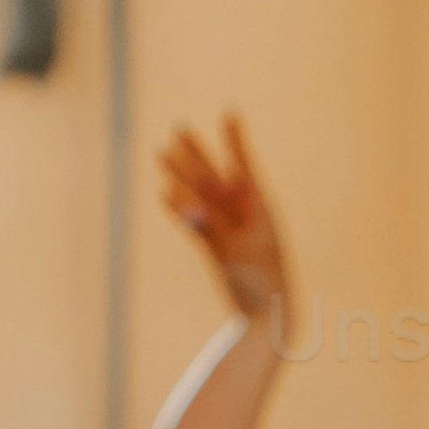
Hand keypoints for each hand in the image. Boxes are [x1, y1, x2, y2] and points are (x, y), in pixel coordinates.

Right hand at [160, 116, 290, 331]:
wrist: (267, 314)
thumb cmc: (260, 282)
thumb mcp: (235, 254)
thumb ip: (208, 228)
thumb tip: (184, 208)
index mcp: (258, 209)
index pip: (243, 167)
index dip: (235, 141)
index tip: (230, 114)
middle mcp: (242, 215)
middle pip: (214, 176)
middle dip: (196, 154)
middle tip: (178, 129)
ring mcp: (228, 229)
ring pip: (201, 196)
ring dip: (181, 175)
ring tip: (162, 153)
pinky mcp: (217, 246)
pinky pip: (196, 220)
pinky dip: (180, 208)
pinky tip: (164, 194)